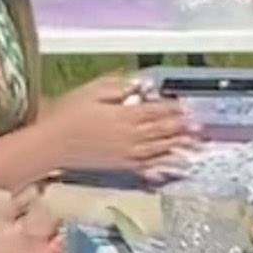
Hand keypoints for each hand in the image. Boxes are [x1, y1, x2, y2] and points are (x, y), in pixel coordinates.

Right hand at [41, 75, 196, 182]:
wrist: (52, 145)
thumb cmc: (69, 114)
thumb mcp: (92, 91)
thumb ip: (118, 87)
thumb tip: (140, 85)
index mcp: (124, 116)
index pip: (155, 111)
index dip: (173, 109)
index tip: (187, 107)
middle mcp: (130, 137)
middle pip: (162, 131)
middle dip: (182, 128)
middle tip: (200, 127)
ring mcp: (126, 155)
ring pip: (159, 149)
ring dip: (179, 147)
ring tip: (195, 145)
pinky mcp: (121, 167)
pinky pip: (147, 167)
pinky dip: (162, 166)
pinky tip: (173, 166)